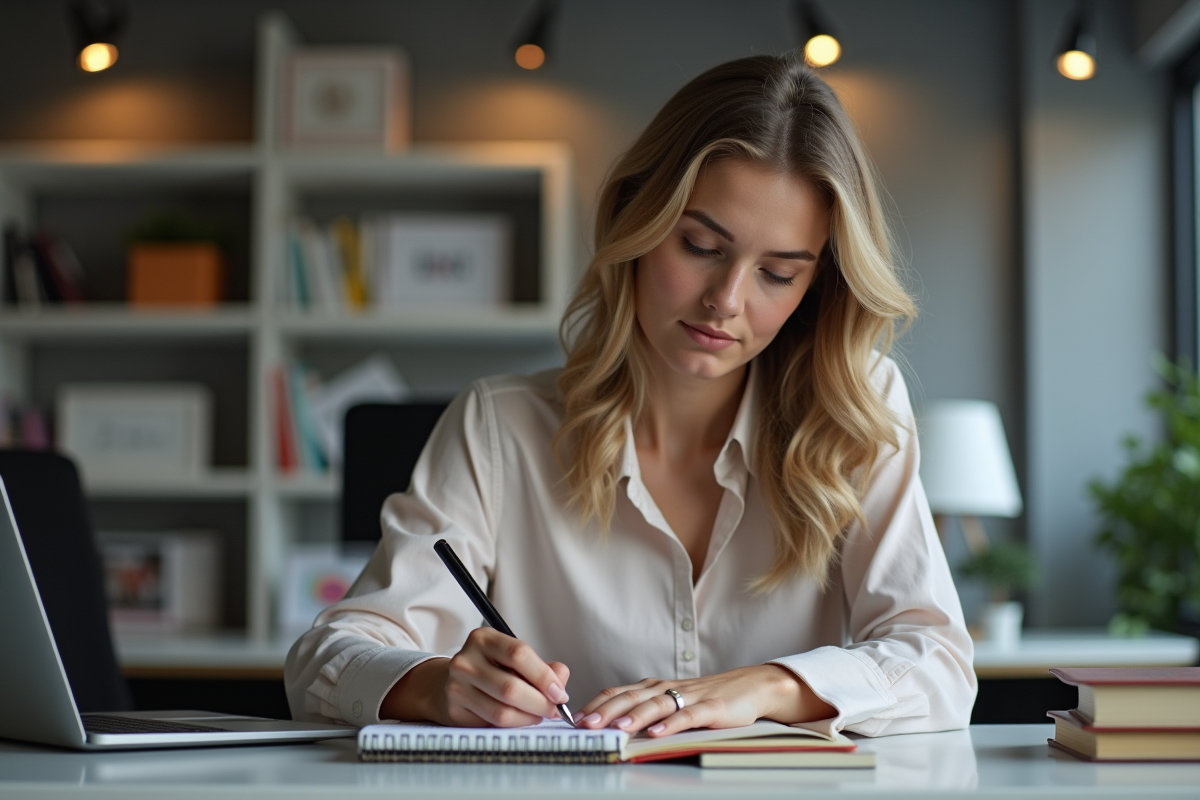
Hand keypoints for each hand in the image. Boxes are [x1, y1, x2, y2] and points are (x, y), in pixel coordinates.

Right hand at [380, 627, 569, 726]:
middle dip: (540, 703)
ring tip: (539, 715)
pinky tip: (521, 719)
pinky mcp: (454, 709)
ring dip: (529, 718)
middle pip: (511, 688)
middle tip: (554, 710)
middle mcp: (465, 660)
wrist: (452, 683)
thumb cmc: (491, 670)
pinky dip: (514, 725)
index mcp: (483, 639)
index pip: (519, 654)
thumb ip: (543, 667)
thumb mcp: (514, 660)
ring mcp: (456, 685)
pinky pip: (491, 724)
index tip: (560, 693)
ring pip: (502, 711)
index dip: (544, 677)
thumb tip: (561, 678)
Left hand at [575, 665, 835, 736]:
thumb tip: (612, 723)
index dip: (597, 704)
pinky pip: (687, 716)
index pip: (619, 693)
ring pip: (656, 705)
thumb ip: (646, 708)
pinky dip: (670, 725)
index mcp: (655, 687)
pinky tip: (656, 733)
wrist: (751, 687)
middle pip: (631, 698)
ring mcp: (689, 697)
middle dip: (605, 711)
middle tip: (585, 725)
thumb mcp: (673, 700)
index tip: (575, 718)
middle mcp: (667, 688)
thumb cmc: (708, 697)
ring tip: (616, 727)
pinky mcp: (710, 708)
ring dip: (634, 716)